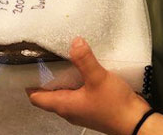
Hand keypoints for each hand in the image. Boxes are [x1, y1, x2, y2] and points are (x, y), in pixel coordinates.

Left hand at [27, 37, 150, 134]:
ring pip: (64, 91)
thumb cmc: (113, 104)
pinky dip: (76, 78)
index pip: (36, 97)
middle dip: (45, 76)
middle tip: (45, 53)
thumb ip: (85, 60)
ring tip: (63, 55)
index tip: (27, 63)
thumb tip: (74, 41)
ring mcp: (81, 108)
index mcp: (64, 105)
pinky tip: (83, 65)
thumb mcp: (98, 78)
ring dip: (62, 76)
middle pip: (49, 93)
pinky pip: (77, 90)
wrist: (135, 121)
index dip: (29, 82)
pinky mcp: (92, 104)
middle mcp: (69, 109)